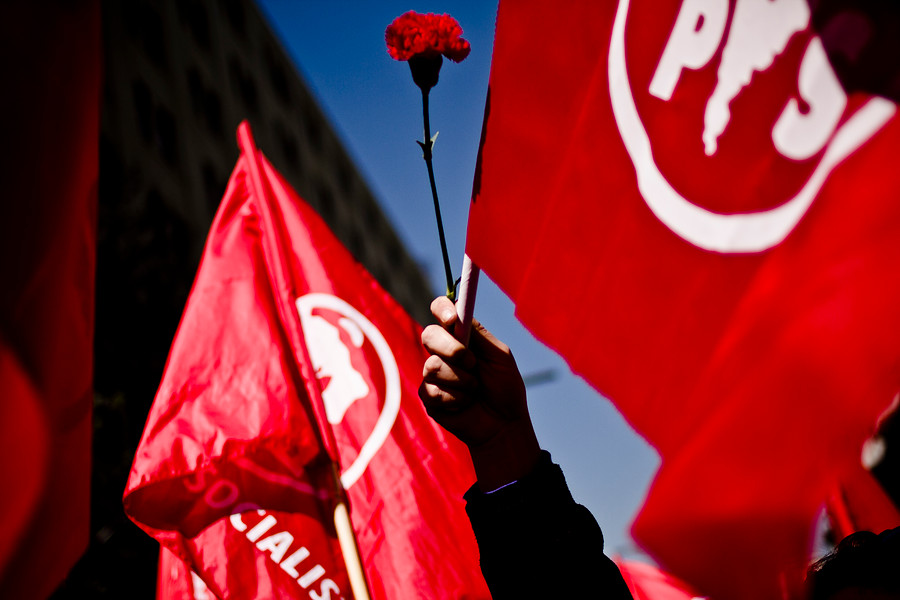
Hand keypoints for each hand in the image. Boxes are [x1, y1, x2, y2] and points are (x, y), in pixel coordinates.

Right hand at [419, 297, 539, 489]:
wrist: (504, 424)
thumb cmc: (505, 388)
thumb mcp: (500, 356)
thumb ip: (480, 334)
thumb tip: (461, 310)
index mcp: (461, 336)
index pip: (441, 311)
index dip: (442, 308)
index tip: (452, 318)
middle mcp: (443, 352)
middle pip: (429, 335)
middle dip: (451, 348)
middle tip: (472, 362)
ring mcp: (433, 374)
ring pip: (433, 366)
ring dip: (461, 380)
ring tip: (475, 390)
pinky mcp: (428, 396)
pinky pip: (432, 391)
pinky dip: (455, 398)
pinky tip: (465, 404)